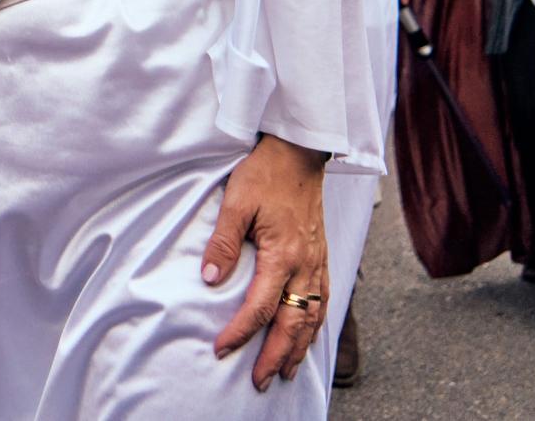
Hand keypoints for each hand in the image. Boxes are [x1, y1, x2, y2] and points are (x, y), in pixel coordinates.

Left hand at [203, 134, 328, 390]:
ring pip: (313, 317)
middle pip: (292, 323)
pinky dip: (316, 326)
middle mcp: (305, 265)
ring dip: (299, 347)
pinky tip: (309, 336)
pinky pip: (324, 301)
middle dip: (276, 355)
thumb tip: (210, 280)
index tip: (221, 349)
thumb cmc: (265, 174)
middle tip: (260, 381)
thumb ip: (223, 243)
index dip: (240, 332)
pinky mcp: (322, 257)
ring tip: (287, 371)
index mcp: (283, 254)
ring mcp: (317, 263)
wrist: (298, 153)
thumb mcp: (235, 202)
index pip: (259, 306)